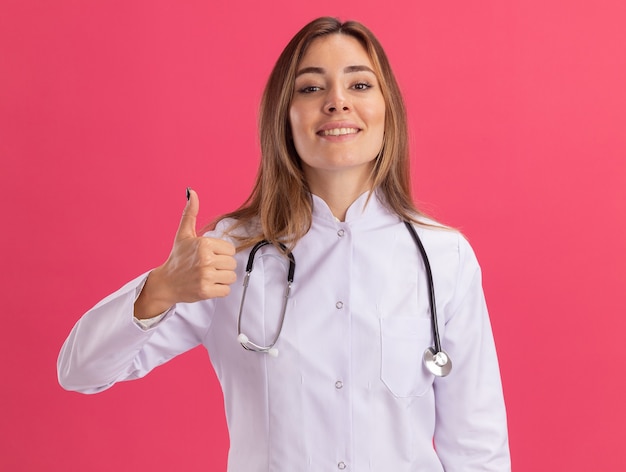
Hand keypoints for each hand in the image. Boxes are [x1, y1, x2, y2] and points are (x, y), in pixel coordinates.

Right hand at [134, 189, 236, 318]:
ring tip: (208, 276)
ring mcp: (205, 276)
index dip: (222, 254)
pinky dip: (219, 290)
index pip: (231, 250)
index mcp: (204, 244)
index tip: (209, 256)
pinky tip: (208, 285)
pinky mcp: (206, 291)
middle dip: (222, 266)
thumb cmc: (177, 258)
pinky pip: (226, 290)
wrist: (166, 283)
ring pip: (231, 277)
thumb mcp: (184, 234)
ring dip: (222, 278)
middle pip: (232, 263)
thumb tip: (193, 192)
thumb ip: (190, 213)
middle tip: (208, 267)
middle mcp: (205, 259)